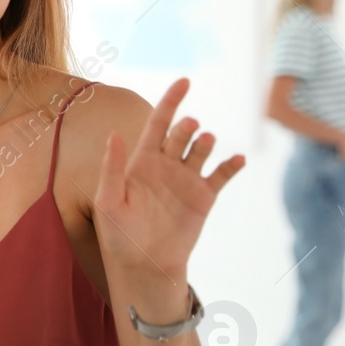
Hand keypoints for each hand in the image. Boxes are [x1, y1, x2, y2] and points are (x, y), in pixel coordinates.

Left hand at [96, 78, 245, 283]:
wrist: (145, 264)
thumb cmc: (119, 234)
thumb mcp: (108, 201)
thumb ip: (111, 169)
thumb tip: (114, 135)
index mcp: (141, 161)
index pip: (157, 123)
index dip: (170, 101)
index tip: (185, 81)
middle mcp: (166, 165)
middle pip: (180, 134)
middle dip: (186, 127)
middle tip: (190, 127)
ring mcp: (187, 180)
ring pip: (201, 150)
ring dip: (206, 142)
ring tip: (205, 141)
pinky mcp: (204, 197)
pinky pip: (221, 175)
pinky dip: (231, 165)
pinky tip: (236, 160)